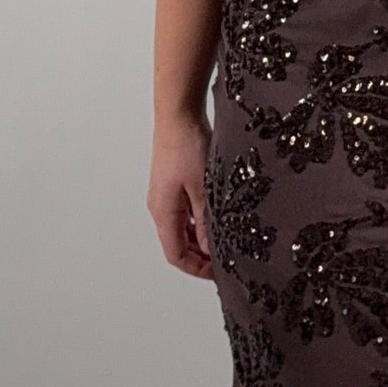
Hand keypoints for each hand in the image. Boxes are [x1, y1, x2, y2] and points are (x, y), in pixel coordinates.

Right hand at [149, 111, 215, 277]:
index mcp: (163, 212)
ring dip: (201, 237)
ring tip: (226, 240)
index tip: (219, 273)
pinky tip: (219, 217)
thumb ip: (207, 221)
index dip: (196, 268)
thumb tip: (212, 248)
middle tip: (227, 259)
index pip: (175, 254)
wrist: (178, 114)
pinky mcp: (174, 183)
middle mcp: (161, 206)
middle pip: (177, 243)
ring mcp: (166, 194)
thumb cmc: (187, 146)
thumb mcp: (204, 188)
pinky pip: (186, 211)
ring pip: (182, 227)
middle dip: (200, 256)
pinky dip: (200, 220)